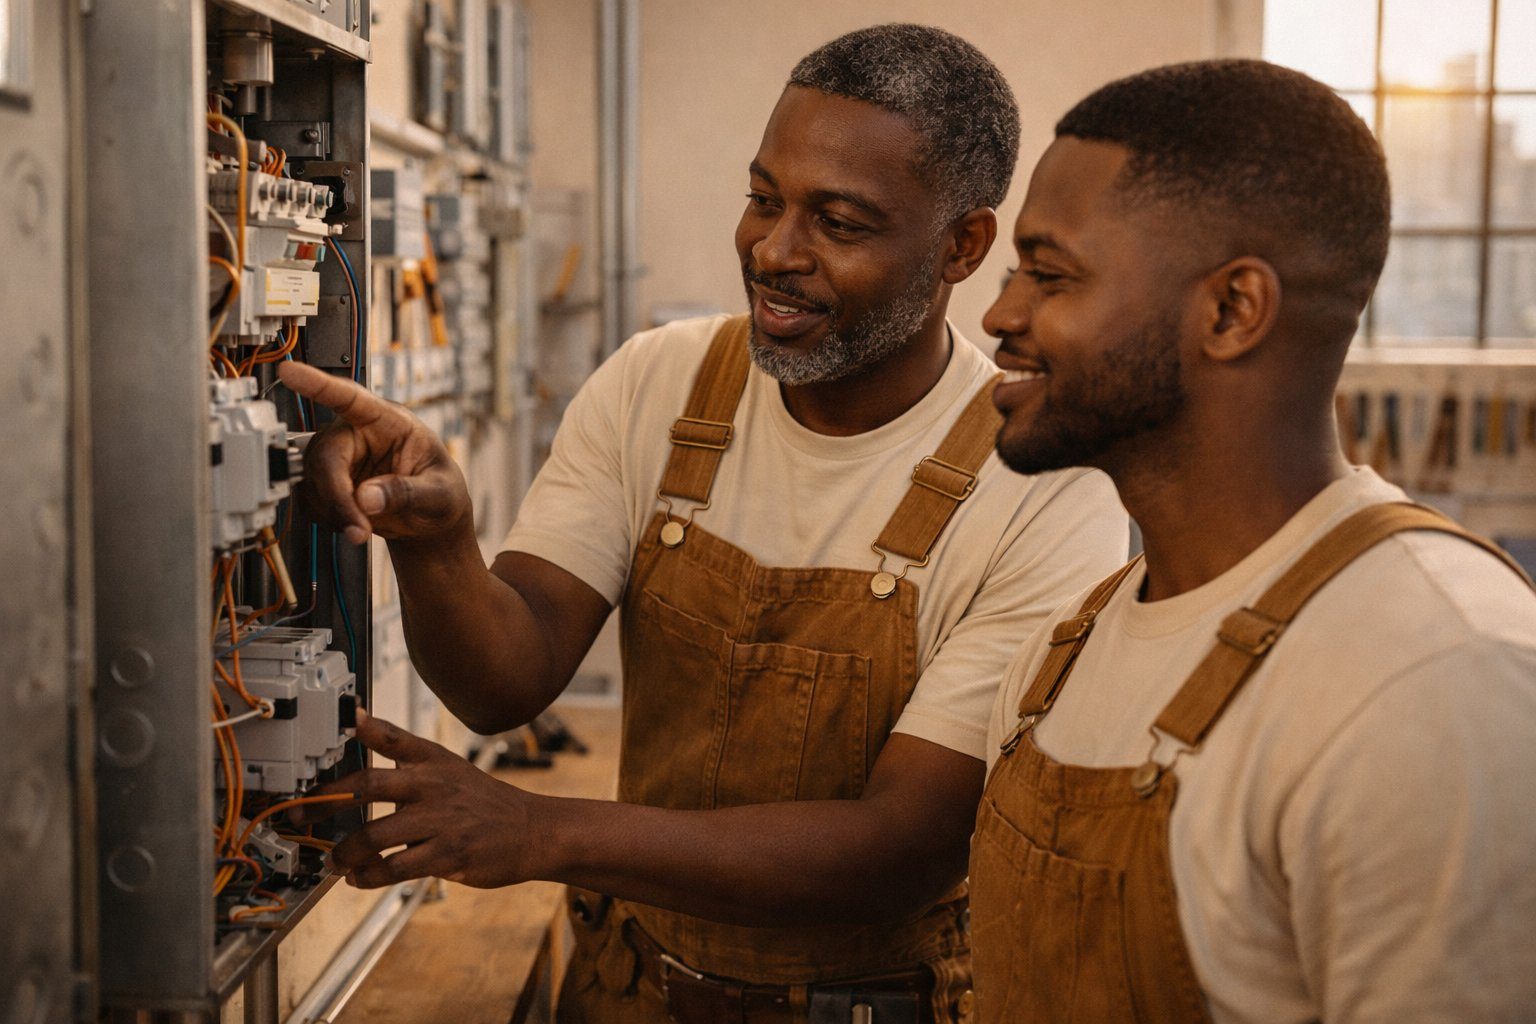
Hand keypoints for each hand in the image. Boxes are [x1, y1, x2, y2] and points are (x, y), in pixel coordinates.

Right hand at [278, 362, 471, 545]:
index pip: (351, 398)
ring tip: (364, 526)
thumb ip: (406, 493)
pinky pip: (309, 498)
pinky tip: (351, 521)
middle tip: (358, 528)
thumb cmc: (441, 493)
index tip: (291, 371)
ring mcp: (338, 457)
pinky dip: (327, 518)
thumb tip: (367, 498)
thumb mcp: (438, 493)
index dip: (319, 384)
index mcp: (389, 422)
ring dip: (334, 511)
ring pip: (311, 479)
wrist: (430, 518)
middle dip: (338, 497)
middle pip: (325, 455)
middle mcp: (357, 434)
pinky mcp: (325, 482)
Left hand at [300, 710, 540, 888]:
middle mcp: (435, 786)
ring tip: (333, 862)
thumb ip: (401, 746)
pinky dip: (370, 877)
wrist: (533, 830)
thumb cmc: (484, 800)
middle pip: (371, 786)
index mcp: (433, 762)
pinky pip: (396, 868)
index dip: (360, 731)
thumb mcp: (448, 764)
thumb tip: (359, 720)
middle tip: (300, 816)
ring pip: (376, 836)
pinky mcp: (448, 855)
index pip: (390, 739)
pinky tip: (359, 878)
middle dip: (326, 803)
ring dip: (345, 852)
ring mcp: (442, 822)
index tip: (332, 728)